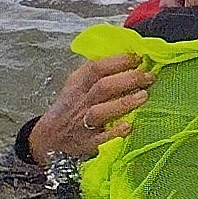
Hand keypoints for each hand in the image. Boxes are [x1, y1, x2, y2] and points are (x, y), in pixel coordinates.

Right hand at [31, 54, 152, 160]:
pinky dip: (115, 132)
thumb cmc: (71, 107)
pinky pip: (101, 138)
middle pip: (102, 87)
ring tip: (143, 95)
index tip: (138, 58)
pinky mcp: (87, 142)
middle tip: (148, 76)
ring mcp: (83, 123)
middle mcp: (81, 102)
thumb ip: (98, 71)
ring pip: (101, 111)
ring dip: (123, 103)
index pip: (96, 68)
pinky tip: (128, 125)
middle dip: (128, 79)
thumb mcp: (78, 84)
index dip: (119, 61)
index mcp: (78, 84)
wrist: (48, 137)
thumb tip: (130, 56)